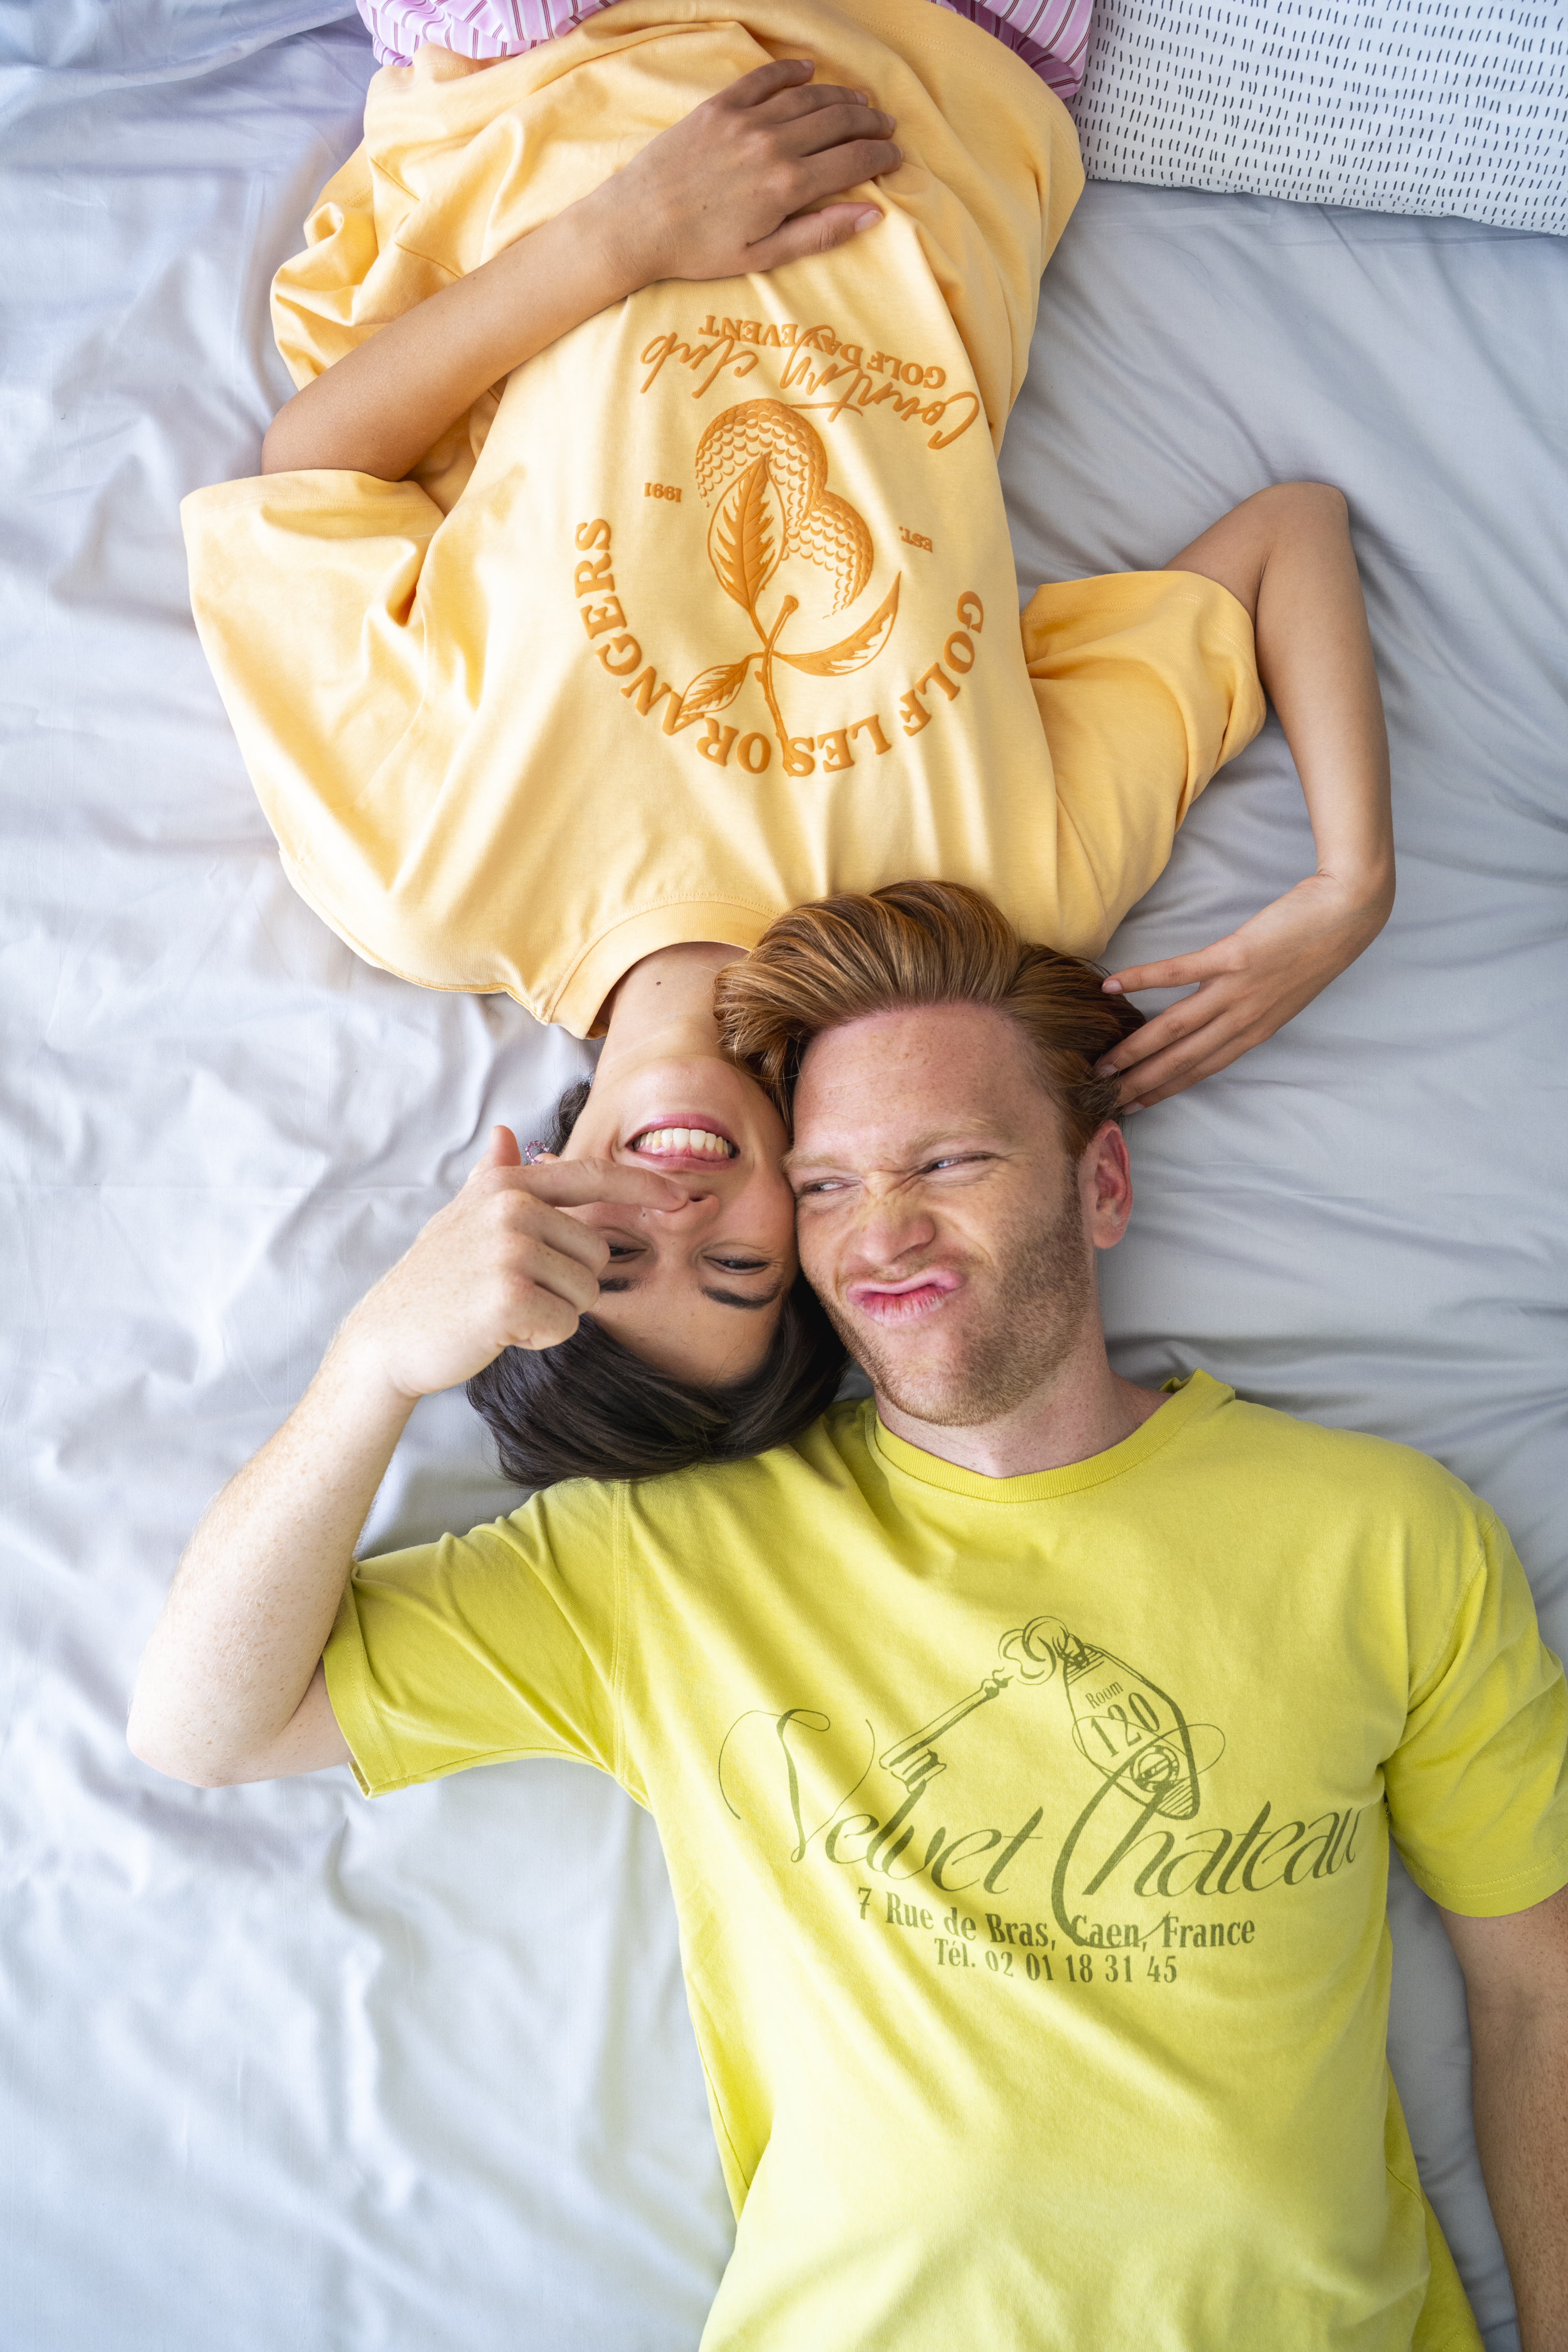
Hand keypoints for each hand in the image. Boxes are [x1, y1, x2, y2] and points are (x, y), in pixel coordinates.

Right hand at [337, 1126, 684, 1398]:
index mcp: (506, 1185)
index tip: (681, 1197)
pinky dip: (540, 1336)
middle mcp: (511, 1208)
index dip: (642, 1187)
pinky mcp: (510, 1296)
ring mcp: (510, 1250)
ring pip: (587, 1290)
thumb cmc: (434, 1280)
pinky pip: (566, 1323)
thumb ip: (490, 1177)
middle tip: (514, 1290)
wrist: (388, 1336)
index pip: (591, 1177)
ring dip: (554, 1311)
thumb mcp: (460, 1219)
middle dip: (568, 1282)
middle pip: (597, 1251)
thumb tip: (504, 1133)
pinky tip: (500, 1330)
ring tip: (504, 1308)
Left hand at [583, 57, 899, 289]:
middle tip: (886, 126)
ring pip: (809, 97)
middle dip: (870, 122)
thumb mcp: (764, 257)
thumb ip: (820, 233)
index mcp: (788, 186)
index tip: (896, 157)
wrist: (637, 224)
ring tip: (860, 102)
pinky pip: (764, 78)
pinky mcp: (719, 107)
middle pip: (838, 122)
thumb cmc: (699, 251)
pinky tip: (809, 70)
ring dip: (841, 96)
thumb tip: (873, 215)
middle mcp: (773, 144)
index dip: (881, 157)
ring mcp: (745, 120)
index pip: (853, 161)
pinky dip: (791, 71)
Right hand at [1096, 872, 1392, 1108]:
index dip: (1166, 1089)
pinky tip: (1111, 987)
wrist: (1348, 913)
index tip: (1136, 1105)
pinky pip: (1178, 973)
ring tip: (1105, 1061)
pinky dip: (1142, 979)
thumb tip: (1216, 1021)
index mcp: (1256, 1031)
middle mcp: (1244, 1019)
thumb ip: (1250, 1011)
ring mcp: (1237, 990)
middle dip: (1142, 1081)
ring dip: (1136, 1047)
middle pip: (1183, 1058)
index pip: (1203, 1069)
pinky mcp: (1232, 956)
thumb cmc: (1317, 948)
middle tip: (1106, 1096)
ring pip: (1175, 1027)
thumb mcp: (1284, 994)